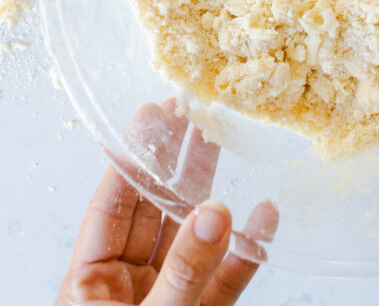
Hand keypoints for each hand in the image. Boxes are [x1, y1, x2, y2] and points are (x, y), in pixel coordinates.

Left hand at [57, 100, 277, 305]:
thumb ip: (182, 273)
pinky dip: (248, 249)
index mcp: (91, 285)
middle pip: (154, 212)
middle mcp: (130, 287)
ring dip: (212, 193)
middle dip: (175, 162)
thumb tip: (215, 214)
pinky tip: (265, 217)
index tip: (149, 116)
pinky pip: (228, 279)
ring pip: (194, 238)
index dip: (131, 161)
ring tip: (224, 142)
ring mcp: (171, 301)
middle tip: (190, 113)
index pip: (111, 209)